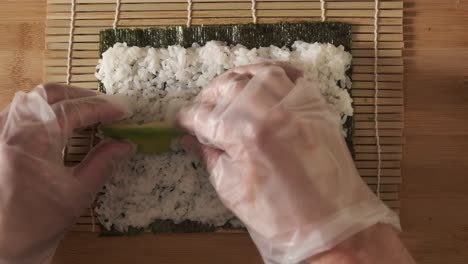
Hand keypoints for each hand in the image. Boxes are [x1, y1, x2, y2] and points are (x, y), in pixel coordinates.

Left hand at [0, 84, 133, 263]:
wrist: (1, 245)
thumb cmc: (37, 222)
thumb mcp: (77, 193)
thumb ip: (104, 163)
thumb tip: (127, 144)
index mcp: (31, 139)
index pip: (72, 110)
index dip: (102, 107)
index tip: (125, 110)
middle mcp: (10, 127)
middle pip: (50, 94)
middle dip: (82, 97)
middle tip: (107, 108)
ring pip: (33, 99)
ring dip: (63, 102)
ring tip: (88, 114)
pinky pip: (22, 112)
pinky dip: (46, 111)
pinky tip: (61, 126)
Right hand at [177, 63, 399, 262]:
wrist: (330, 224)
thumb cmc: (278, 216)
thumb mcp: (232, 190)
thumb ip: (209, 157)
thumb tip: (190, 138)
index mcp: (246, 135)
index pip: (205, 115)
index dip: (188, 118)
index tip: (183, 122)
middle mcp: (272, 112)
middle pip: (229, 85)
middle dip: (209, 96)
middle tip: (204, 110)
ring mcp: (298, 105)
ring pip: (260, 72)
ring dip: (239, 78)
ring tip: (229, 92)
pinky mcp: (317, 106)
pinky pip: (295, 74)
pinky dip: (276, 72)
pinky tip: (263, 80)